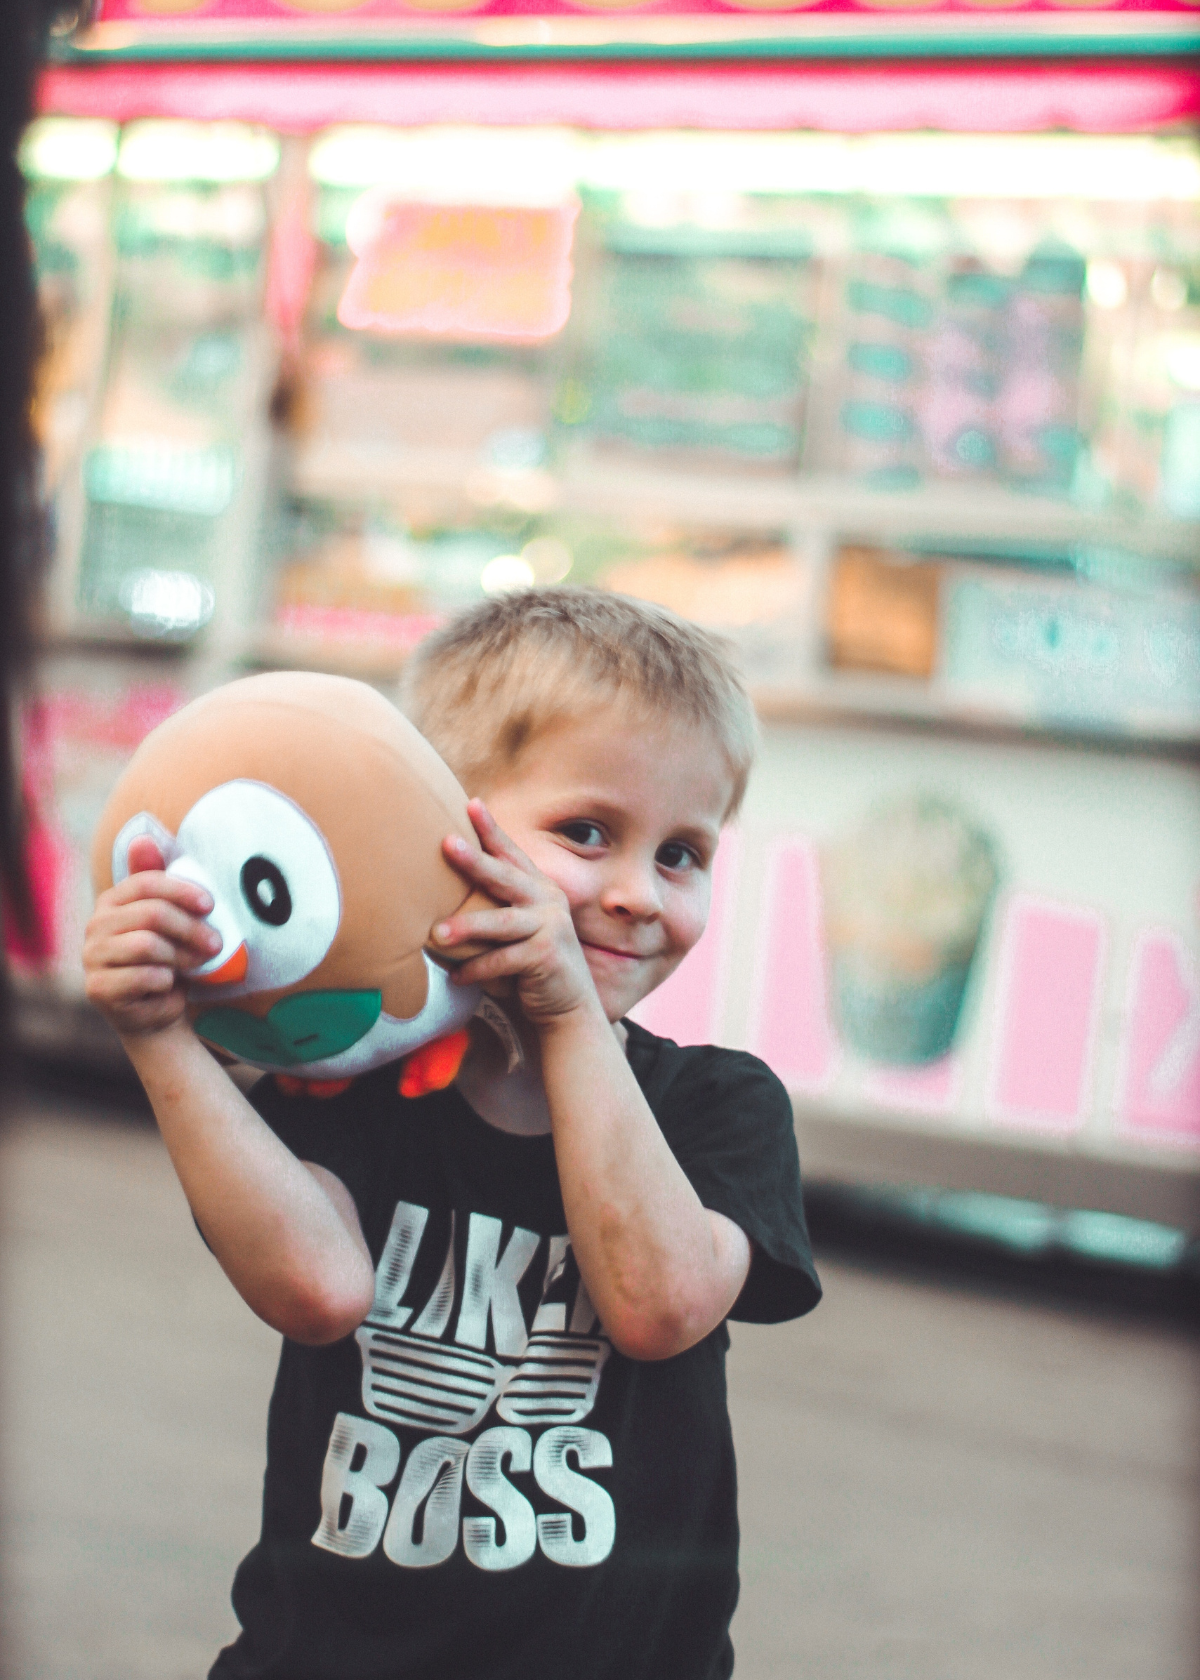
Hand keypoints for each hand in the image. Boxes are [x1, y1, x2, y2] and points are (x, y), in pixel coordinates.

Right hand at [83, 835, 222, 1038]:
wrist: (157, 1010)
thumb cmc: (168, 958)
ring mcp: (92, 957)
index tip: (210, 905)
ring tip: (194, 966)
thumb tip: (143, 838)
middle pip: (152, 914)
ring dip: (181, 957)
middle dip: (191, 929)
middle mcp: (95, 925)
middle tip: (215, 944)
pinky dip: (166, 983)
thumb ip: (161, 882)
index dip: (182, 890)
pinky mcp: (97, 988)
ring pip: (147, 945)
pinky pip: (144, 977)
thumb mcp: (171, 919)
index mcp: (113, 900)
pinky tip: (168, 987)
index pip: (147, 882)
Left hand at [433, 800, 599, 1028]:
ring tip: (435, 934)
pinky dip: (477, 970)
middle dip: (475, 860)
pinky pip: (503, 960)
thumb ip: (494, 910)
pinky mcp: (547, 956)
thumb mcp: (515, 930)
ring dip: (466, 928)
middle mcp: (548, 901)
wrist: (568, 1006)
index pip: (512, 854)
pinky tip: (457, 977)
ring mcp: (551, 927)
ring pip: (501, 922)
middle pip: (506, 877)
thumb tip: (439, 897)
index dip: (492, 829)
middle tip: (446, 844)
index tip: (471, 804)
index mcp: (539, 889)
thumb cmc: (529, 966)